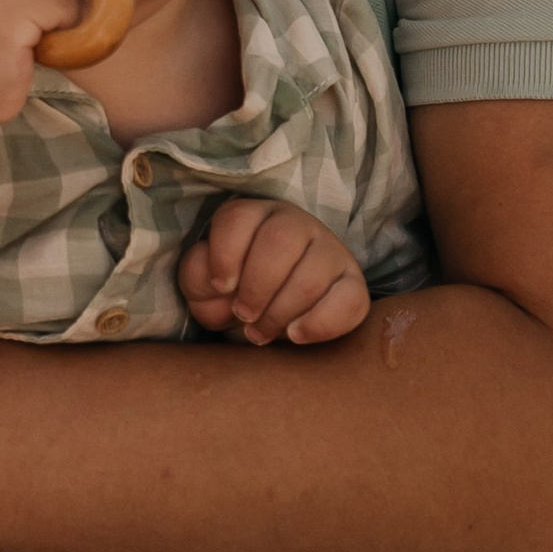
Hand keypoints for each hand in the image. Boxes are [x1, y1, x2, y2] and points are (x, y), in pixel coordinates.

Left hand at [179, 197, 371, 346]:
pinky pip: (350, 301)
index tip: (219, 286)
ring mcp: (330, 252)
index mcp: (255, 216)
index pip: (239, 218)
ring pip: (311, 275)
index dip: (224, 255)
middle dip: (256, 288)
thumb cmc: (235, 294)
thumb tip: (218, 281)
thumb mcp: (205, 286)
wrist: (271, 316)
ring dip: (280, 313)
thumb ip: (198, 276)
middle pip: (280, 241)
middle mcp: (296, 225)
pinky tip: (295, 335)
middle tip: (244, 315)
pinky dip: (319, 324)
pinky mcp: (353, 285)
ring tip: (261, 332)